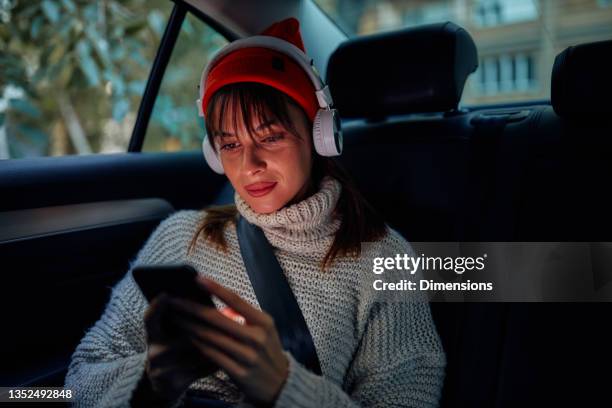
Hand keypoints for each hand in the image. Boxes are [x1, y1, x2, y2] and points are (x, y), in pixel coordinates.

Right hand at [141, 293, 218, 401]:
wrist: (164, 385)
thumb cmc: (174, 350)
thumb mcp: (170, 334)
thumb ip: (183, 318)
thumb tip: (207, 295)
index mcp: (152, 336)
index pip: (149, 319)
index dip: (155, 307)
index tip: (165, 295)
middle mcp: (154, 352)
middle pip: (185, 335)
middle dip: (205, 328)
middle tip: (226, 319)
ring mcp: (163, 370)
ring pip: (198, 352)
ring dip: (217, 345)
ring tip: (233, 338)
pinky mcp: (176, 384)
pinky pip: (203, 368)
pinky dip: (217, 361)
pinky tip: (228, 355)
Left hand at [167, 277, 288, 405]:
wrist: (281, 383)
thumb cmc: (267, 351)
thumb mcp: (265, 329)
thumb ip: (245, 316)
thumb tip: (218, 301)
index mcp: (263, 322)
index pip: (236, 300)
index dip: (216, 288)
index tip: (197, 278)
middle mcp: (256, 337)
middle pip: (217, 319)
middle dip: (192, 308)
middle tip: (174, 300)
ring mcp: (247, 356)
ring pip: (211, 337)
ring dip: (189, 326)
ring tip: (175, 317)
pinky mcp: (239, 372)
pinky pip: (212, 355)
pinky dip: (197, 345)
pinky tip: (186, 337)